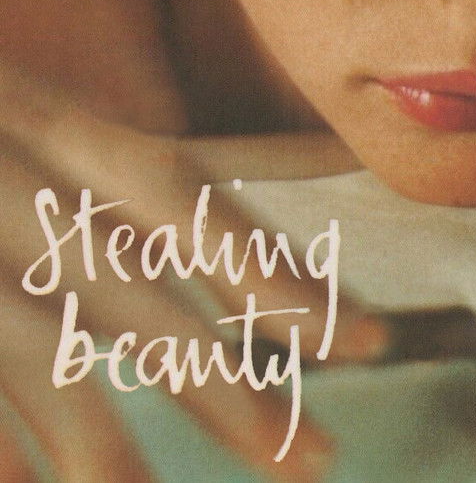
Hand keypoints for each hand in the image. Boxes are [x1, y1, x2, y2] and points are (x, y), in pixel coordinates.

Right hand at [0, 61, 384, 482]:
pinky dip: (15, 448)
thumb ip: (93, 159)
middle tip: (313, 456)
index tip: (357, 337)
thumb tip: (173, 237)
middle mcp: (18, 181)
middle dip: (229, 382)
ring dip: (118, 448)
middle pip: (140, 296)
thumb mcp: (33, 111)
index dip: (270, 268)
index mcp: (54, 123)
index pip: (186, 198)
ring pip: (52, 359)